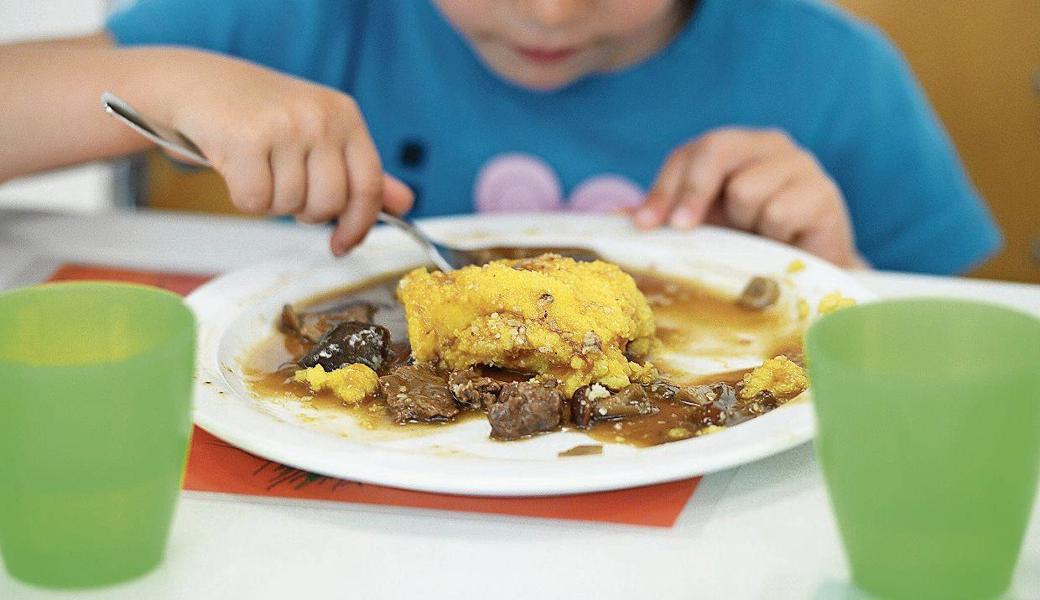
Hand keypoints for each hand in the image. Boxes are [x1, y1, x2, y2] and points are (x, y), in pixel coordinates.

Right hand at [154, 51, 412, 254]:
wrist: (198, 84)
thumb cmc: (263, 116)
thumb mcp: (320, 134)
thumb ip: (360, 171)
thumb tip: (406, 203)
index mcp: (345, 116)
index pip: (369, 185)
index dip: (360, 224)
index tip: (343, 244)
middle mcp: (320, 118)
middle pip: (330, 203)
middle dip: (306, 212)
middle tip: (287, 191)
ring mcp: (285, 126)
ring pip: (291, 205)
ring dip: (272, 203)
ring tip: (259, 170)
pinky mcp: (246, 139)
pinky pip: (255, 202)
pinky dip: (243, 197)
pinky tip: (237, 169)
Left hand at [634, 128, 866, 267]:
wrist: (809, 272)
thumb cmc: (751, 244)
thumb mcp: (705, 227)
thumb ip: (666, 217)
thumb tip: (615, 220)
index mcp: (735, 147)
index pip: (691, 153)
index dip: (665, 189)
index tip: (646, 226)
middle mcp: (768, 144)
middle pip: (717, 152)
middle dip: (693, 195)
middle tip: (683, 230)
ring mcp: (799, 164)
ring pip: (747, 189)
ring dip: (744, 225)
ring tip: (758, 237)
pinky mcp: (823, 193)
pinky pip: (780, 212)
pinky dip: (774, 236)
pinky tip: (783, 243)